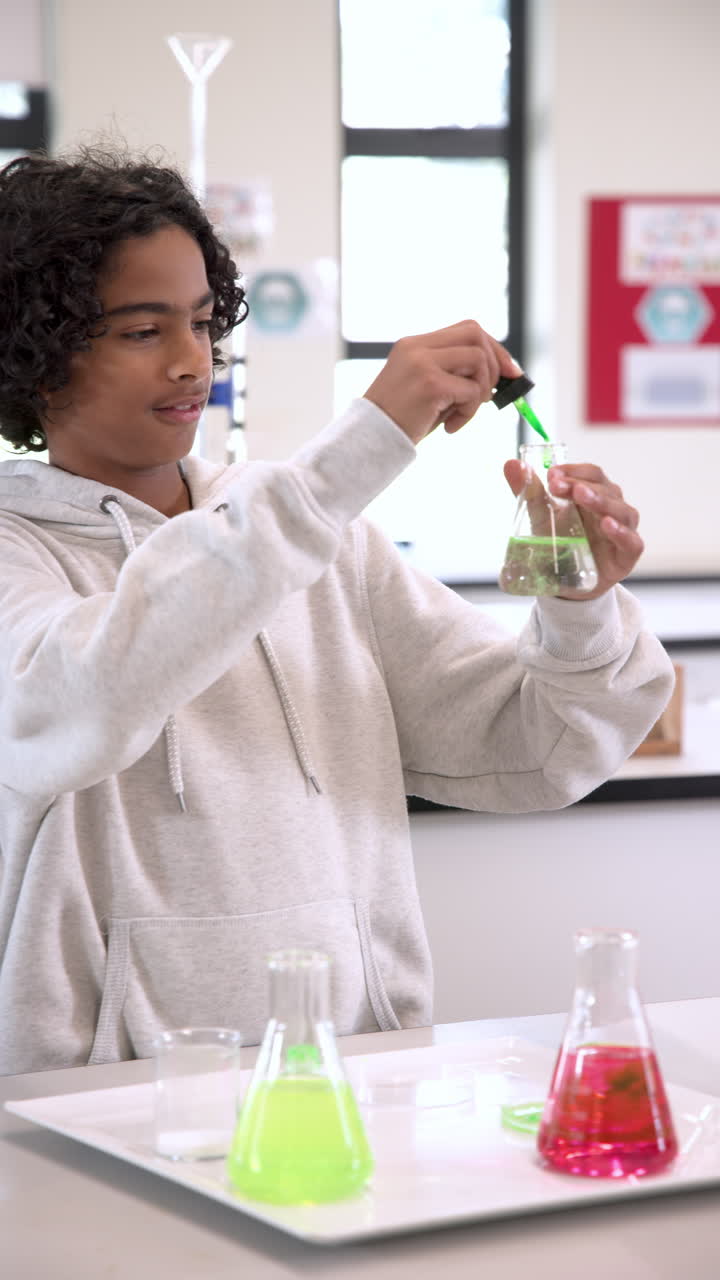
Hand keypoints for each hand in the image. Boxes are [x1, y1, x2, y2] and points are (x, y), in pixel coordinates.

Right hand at [363, 319, 521, 444]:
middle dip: (496, 363)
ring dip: (481, 390)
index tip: (509, 372)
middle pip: (476, 334)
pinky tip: (450, 427)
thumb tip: (500, 374)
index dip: (494, 348)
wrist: (370, 441)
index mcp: (415, 344)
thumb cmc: (401, 421)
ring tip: (463, 413)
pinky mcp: (430, 384)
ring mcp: (422, 363)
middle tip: (490, 395)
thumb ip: (455, 374)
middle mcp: (417, 347)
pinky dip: (469, 413)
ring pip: (478, 360)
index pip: (467, 329)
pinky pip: (471, 391)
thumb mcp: (427, 388)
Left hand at [503, 459, 643, 599]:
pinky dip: (621, 532)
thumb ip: (529, 492)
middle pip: (605, 488)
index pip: (591, 474)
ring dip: (600, 501)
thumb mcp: (541, 517)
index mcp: (593, 494)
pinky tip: (607, 525)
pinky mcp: (626, 557)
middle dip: (580, 483)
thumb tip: (511, 463)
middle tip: (557, 485)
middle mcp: (612, 508)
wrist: (565, 585)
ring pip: (621, 510)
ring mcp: (622, 531)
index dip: (573, 471)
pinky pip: (632, 542)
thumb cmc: (560, 544)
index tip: (551, 474)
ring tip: (581, 496)